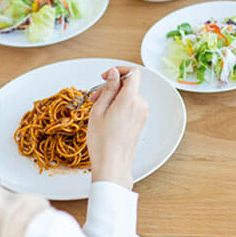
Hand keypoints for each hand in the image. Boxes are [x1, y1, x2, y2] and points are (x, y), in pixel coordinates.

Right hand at [87, 67, 148, 188]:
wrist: (112, 165)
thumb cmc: (102, 141)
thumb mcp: (99, 110)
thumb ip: (109, 89)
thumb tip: (115, 74)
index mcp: (130, 99)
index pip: (133, 73)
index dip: (118, 71)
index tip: (105, 77)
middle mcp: (140, 105)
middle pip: (128, 85)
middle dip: (110, 88)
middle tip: (93, 98)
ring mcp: (142, 114)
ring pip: (128, 96)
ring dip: (113, 98)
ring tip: (98, 111)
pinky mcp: (140, 121)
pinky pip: (131, 106)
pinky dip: (119, 106)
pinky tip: (106, 117)